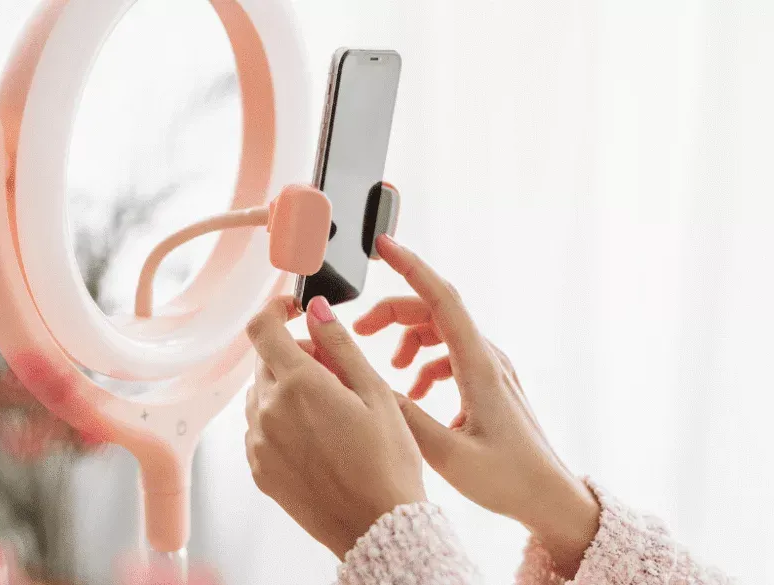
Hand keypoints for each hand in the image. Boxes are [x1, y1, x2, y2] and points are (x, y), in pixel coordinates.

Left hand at [244, 296, 426, 559]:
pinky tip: (316, 436)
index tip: (292, 310)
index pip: (262, 329)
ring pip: (261, 394)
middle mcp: (269, 411)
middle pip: (265, 361)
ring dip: (285, 388)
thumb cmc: (386, 463)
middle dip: (294, 354)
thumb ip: (340, 345)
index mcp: (299, 385)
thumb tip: (316, 309)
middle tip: (334, 372)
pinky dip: (279, 420)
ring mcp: (259, 442)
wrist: (377, 527)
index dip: (275, 310)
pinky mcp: (259, 468)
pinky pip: (259, 428)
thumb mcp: (375, 393)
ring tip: (328, 409)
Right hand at [354, 235, 599, 577]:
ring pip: (441, 333)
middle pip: (435, 311)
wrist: (550, 499)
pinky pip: (450, 356)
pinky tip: (414, 396)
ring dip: (408, 341)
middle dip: (393, 313)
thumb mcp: (448, 456)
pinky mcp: (490, 384)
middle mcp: (487, 359)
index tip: (385, 245)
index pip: (442, 299)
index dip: (411, 267)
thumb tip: (369, 387)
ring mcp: (491, 370)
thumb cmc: (508, 481)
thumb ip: (405, 417)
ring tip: (389, 370)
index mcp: (478, 367)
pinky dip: (425, 364)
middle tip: (359, 330)